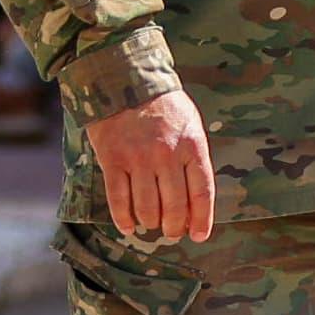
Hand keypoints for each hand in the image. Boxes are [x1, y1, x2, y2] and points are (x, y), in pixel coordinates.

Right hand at [90, 89, 215, 242]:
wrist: (125, 79)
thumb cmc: (162, 105)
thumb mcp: (190, 125)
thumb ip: (193, 158)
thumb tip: (194, 199)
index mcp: (191, 146)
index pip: (201, 193)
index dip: (201, 220)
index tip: (197, 236)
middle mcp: (166, 155)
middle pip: (174, 206)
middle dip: (174, 227)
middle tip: (171, 232)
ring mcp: (138, 158)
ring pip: (147, 207)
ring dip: (150, 223)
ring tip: (150, 224)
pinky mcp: (113, 159)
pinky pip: (118, 199)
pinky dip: (124, 218)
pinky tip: (128, 226)